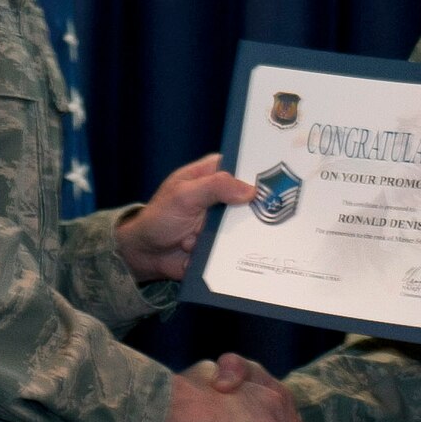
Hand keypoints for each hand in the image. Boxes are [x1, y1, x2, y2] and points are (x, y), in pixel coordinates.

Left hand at [116, 154, 254, 282]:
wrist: (145, 255)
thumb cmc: (159, 218)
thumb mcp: (184, 196)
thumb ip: (215, 187)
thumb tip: (250, 190)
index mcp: (211, 175)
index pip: (241, 166)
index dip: (257, 173)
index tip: (275, 181)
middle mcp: (221, 196)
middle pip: (249, 198)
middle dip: (249, 210)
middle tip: (241, 217)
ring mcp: (223, 221)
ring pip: (245, 224)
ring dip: (229, 234)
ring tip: (199, 237)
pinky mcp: (223, 242)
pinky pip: (238, 244)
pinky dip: (229, 250)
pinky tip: (208, 252)